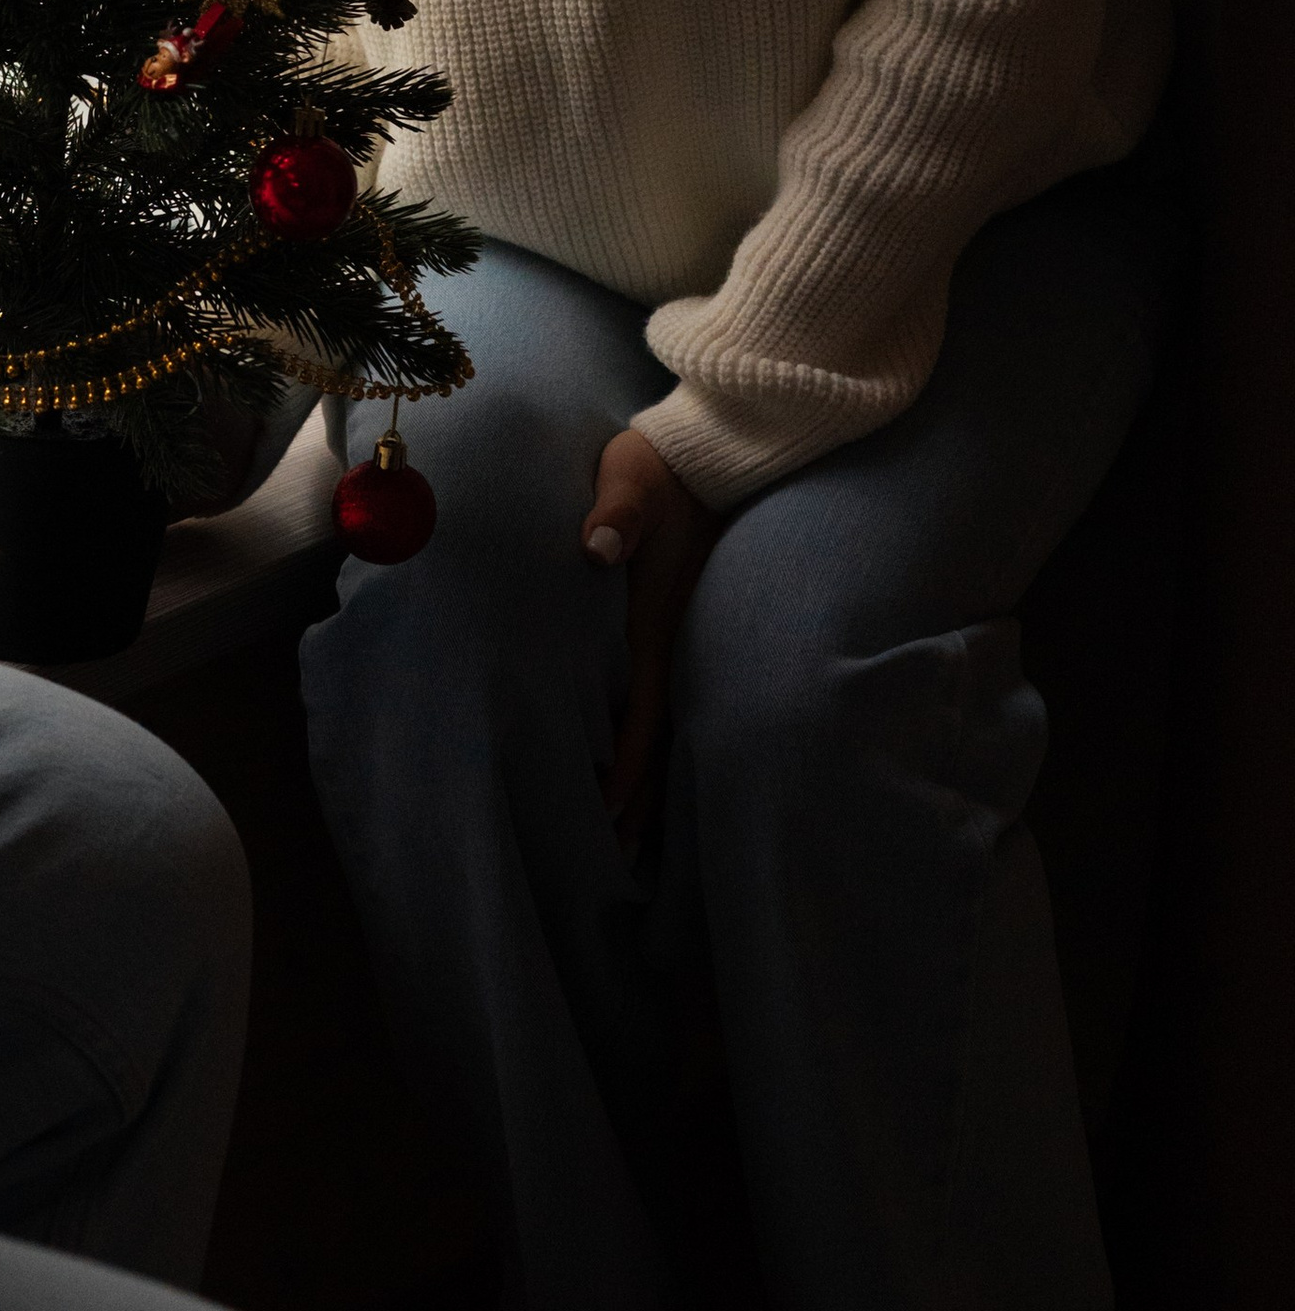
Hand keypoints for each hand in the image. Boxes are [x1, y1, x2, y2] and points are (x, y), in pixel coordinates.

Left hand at [583, 426, 720, 846]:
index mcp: (654, 624)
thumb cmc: (660, 465)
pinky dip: (660, 744)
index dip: (625, 768)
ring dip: (652, 783)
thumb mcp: (633, 477)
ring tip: (632, 842)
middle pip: (656, 740)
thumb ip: (615, 511)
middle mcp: (672, 644)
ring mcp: (682, 641)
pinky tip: (651, 770)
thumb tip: (597, 547)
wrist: (715, 450)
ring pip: (669, 728)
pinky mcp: (682, 628)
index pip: (639, 712)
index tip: (606, 817)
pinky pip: (674, 700)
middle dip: (638, 800)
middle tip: (615, 860)